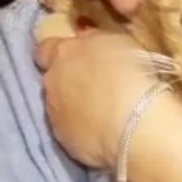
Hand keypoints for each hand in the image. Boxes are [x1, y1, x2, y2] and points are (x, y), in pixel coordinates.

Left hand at [34, 29, 165, 166]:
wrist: (136, 124)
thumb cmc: (131, 74)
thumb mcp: (116, 40)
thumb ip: (93, 39)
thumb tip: (85, 40)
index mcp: (63, 54)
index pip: (44, 49)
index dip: (57, 52)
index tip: (75, 57)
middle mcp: (51, 83)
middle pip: (51, 79)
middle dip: (67, 81)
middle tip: (95, 86)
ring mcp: (54, 115)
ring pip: (58, 107)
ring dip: (74, 107)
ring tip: (101, 113)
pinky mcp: (63, 142)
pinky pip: (69, 132)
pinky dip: (82, 130)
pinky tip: (102, 132)